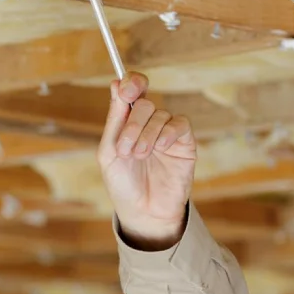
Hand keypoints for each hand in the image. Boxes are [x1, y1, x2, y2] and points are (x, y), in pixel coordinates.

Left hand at [98, 72, 196, 249]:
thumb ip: (114, 120)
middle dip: (133, 124)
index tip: (126, 89)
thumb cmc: (123, 184)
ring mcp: (166, 132)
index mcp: (127, 122)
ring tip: (139, 156)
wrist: (143, 211)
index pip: (133, 91)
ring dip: (147, 134)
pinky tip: (160, 148)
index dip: (132, 83)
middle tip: (126, 148)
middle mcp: (147, 123)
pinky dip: (168, 133)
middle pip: (145, 103)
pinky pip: (180, 124)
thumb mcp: (109, 152)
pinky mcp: (184, 142)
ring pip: (161, 114)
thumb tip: (116, 84)